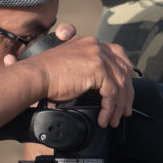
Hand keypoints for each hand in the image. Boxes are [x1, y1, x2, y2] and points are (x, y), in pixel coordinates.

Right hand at [17, 24, 133, 127]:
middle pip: (123, 70)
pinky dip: (109, 108)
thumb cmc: (46, 75)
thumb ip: (86, 68)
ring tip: (114, 119)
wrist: (35, 76)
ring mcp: (98, 56)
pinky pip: (111, 93)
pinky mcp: (97, 69)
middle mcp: (96, 46)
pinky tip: (104, 118)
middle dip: (126, 93)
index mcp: (91, 43)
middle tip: (124, 110)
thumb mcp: (70, 64)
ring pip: (120, 83)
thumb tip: (99, 87)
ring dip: (118, 105)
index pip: (118, 55)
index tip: (125, 91)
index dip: (125, 74)